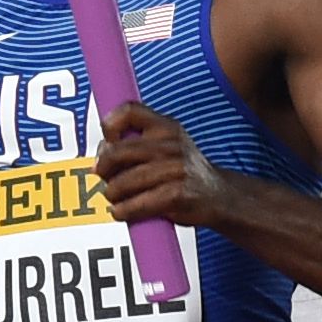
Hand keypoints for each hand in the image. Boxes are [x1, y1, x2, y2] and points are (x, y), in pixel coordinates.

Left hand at [92, 102, 225, 228]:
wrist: (220, 196)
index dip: (110, 124)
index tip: (106, 141)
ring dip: (112, 193)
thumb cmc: (185, 172)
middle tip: (103, 176)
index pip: (130, 110)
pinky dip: (124, 210)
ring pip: (125, 181)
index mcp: (166, 126)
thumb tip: (101, 153)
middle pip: (118, 151)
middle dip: (104, 167)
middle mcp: (171, 144)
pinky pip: (138, 203)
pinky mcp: (176, 195)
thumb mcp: (169, 144)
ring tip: (114, 198)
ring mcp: (175, 170)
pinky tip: (121, 211)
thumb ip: (138, 142)